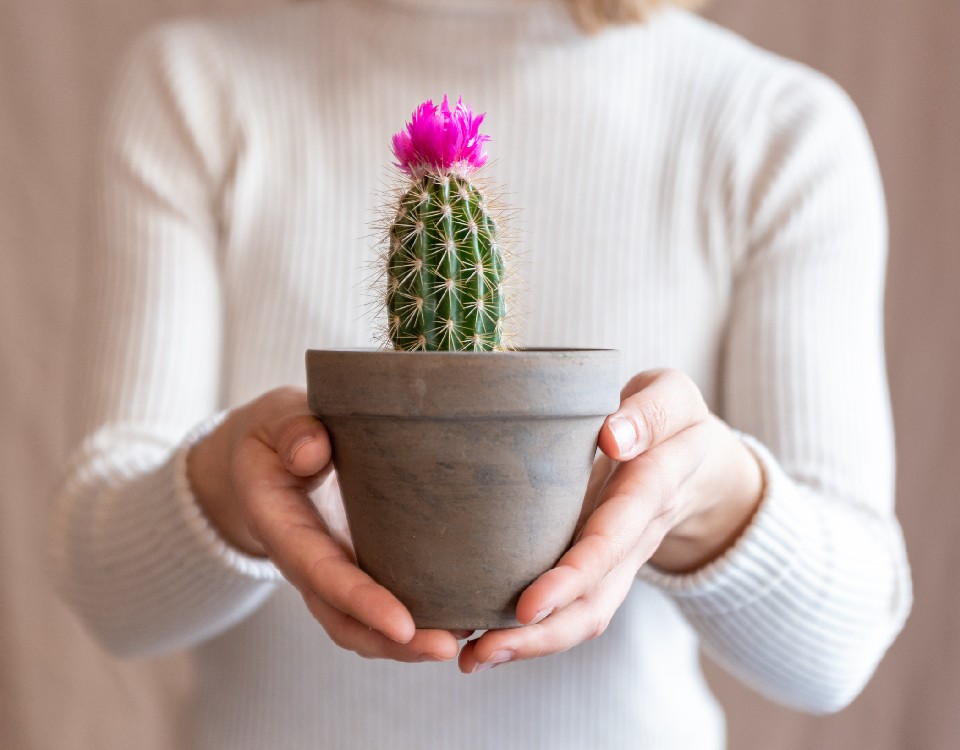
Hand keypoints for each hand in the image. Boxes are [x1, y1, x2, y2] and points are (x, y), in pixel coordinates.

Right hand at [186, 387, 461, 662]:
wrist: (263, 456)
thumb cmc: (275, 434)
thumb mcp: (275, 421)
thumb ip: (292, 431)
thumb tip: (313, 450)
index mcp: (281, 524)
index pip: (320, 572)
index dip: (360, 601)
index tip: (402, 625)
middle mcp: (303, 561)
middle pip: (342, 619)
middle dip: (392, 642)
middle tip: (447, 647)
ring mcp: (327, 571)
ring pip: (360, 625)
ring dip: (406, 644)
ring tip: (464, 640)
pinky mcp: (351, 568)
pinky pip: (376, 609)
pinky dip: (411, 625)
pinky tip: (456, 621)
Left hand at [458, 369, 763, 673]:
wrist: (703, 462)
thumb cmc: (674, 420)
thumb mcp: (672, 398)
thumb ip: (650, 413)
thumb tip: (614, 436)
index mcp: (652, 487)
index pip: (614, 536)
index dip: (575, 574)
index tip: (528, 603)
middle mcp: (636, 535)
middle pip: (597, 598)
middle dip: (543, 632)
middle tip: (483, 649)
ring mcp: (620, 560)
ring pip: (586, 615)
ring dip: (532, 644)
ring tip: (471, 658)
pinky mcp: (601, 568)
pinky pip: (573, 608)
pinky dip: (531, 631)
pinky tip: (482, 639)